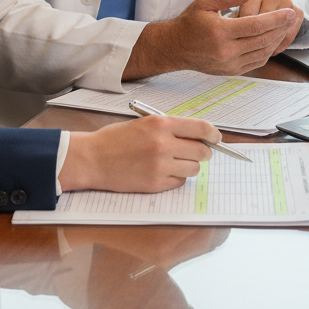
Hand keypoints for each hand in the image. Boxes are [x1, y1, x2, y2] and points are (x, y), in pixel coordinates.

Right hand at [58, 115, 218, 192]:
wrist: (91, 159)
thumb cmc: (114, 140)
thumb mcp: (143, 124)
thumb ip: (170, 128)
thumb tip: (197, 135)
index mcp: (160, 124)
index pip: (201, 128)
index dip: (214, 134)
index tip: (216, 138)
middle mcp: (163, 144)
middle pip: (202, 151)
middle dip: (204, 152)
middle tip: (199, 152)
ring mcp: (160, 166)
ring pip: (193, 169)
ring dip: (189, 166)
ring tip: (176, 162)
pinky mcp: (155, 184)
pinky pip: (179, 182)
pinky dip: (176, 178)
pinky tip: (163, 172)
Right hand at [127, 0, 294, 77]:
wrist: (175, 47)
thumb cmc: (189, 22)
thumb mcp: (205, 2)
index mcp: (220, 32)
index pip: (256, 25)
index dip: (275, 18)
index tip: (288, 12)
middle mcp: (226, 51)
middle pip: (263, 40)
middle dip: (280, 28)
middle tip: (291, 18)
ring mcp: (229, 64)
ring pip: (262, 53)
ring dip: (276, 41)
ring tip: (284, 28)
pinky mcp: (231, 71)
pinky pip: (256, 62)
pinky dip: (267, 52)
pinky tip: (272, 41)